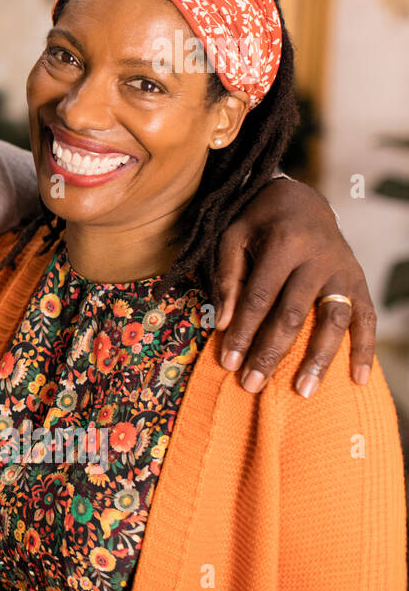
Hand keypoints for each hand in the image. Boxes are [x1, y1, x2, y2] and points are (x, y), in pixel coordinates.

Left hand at [214, 178, 375, 395]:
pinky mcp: (360, 281)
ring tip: (304, 391)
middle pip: (294, 314)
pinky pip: (367, 318)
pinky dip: (365, 349)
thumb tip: (222, 324)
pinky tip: (357, 379)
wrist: (302, 199)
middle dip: (272, 352)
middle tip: (253, 384)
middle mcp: (319, 258)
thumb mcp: (233, 236)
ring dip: (320, 358)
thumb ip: (228, 277)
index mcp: (285, 244)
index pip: (259, 297)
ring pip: (334, 320)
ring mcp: (344, 271)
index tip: (228, 363)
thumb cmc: (259, 222)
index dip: (243, 332)